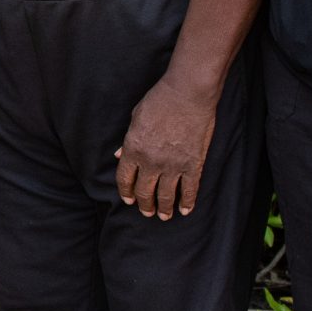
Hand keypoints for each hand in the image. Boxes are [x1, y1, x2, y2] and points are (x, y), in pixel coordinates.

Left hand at [115, 76, 218, 219]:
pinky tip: (185, 210)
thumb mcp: (135, 118)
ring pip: (166, 195)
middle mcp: (151, 161)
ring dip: (164, 208)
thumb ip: (127, 140)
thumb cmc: (159, 100)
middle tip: (147, 212)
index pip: (125, 179)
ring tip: (164, 216)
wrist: (188, 93)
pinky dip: (187, 202)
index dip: (126, 193)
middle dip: (144, 205)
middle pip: (145, 191)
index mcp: (133, 149)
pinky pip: (189, 189)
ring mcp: (173, 165)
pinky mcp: (193, 164)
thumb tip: (118, 155)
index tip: (129, 201)